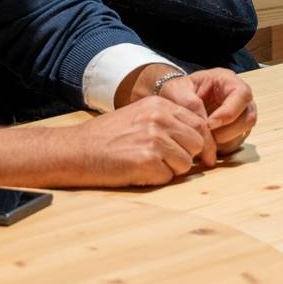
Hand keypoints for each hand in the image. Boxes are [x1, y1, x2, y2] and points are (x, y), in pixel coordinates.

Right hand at [68, 98, 217, 185]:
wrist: (75, 150)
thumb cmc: (105, 137)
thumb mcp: (139, 116)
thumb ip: (168, 122)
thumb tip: (200, 140)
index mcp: (160, 105)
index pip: (200, 123)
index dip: (206, 143)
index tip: (207, 157)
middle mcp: (160, 118)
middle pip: (198, 143)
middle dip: (189, 157)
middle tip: (170, 164)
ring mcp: (154, 139)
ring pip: (186, 163)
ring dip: (171, 169)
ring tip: (146, 165)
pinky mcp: (147, 161)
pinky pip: (168, 177)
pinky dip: (156, 179)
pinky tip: (137, 172)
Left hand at [157, 68, 257, 155]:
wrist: (175, 101)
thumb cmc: (178, 91)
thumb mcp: (177, 90)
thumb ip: (191, 105)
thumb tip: (205, 126)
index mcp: (229, 81)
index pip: (242, 95)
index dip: (229, 112)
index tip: (209, 124)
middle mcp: (240, 98)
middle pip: (248, 117)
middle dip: (226, 131)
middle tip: (205, 136)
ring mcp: (241, 115)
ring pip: (244, 132)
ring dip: (224, 141)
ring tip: (203, 142)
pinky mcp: (236, 131)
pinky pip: (236, 144)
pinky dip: (221, 148)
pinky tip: (205, 146)